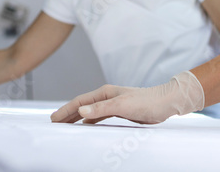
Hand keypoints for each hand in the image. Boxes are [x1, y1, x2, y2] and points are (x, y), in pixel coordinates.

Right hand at [51, 71, 204, 124]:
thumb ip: (101, 108)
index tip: (53, 119)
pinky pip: (99, 116)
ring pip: (89, 111)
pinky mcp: (120, 111)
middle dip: (67, 114)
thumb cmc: (147, 102)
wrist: (166, 103)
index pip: (79, 101)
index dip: (65, 110)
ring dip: (76, 117)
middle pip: (82, 105)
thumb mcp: (122, 105)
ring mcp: (113, 104)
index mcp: (105, 92)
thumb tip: (81, 110)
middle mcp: (107, 96)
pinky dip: (89, 121)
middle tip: (53, 123)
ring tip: (65, 125)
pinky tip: (85, 126)